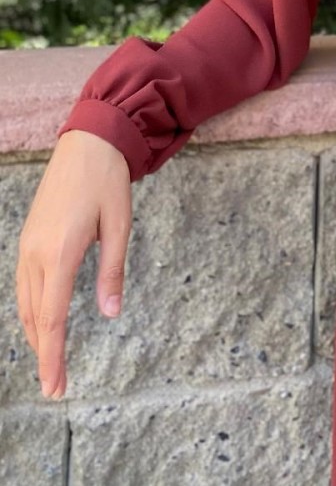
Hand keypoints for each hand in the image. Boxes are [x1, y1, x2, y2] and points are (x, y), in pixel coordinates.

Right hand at [16, 129, 131, 399]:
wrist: (88, 141)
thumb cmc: (108, 181)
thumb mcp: (120, 225)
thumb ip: (112, 271)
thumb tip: (110, 313)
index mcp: (60, 253)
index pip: (53, 319)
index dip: (53, 356)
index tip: (55, 386)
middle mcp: (36, 254)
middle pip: (35, 317)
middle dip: (44, 354)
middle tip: (55, 387)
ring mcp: (27, 245)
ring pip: (25, 304)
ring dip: (36, 334)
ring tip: (49, 360)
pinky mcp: (28, 237)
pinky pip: (23, 285)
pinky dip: (31, 310)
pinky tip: (41, 320)